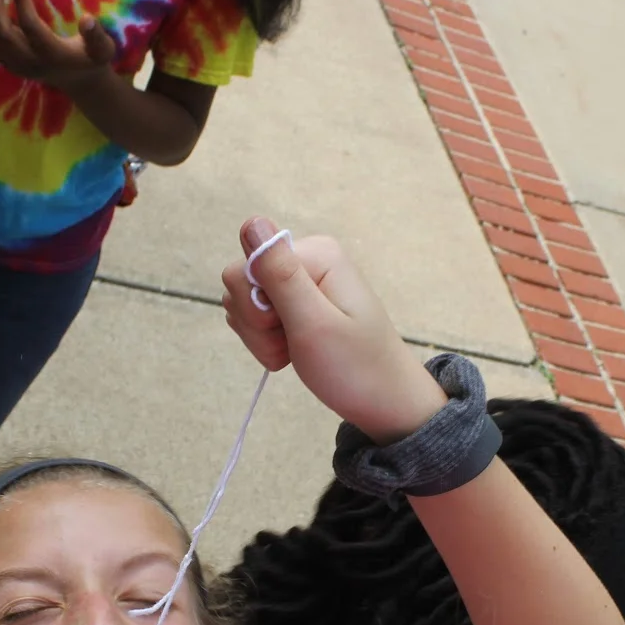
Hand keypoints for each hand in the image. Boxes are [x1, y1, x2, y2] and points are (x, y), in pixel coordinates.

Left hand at [0, 0, 116, 88]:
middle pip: (3, 34)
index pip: (31, 26)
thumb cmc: (92, 60)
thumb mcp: (103, 49)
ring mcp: (19, 66)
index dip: (22, 1)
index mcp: (53, 55)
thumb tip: (88, 18)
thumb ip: (97, 36)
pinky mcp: (12, 65)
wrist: (80, 82)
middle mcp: (31, 62)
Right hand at [222, 217, 446, 443]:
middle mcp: (307, 259)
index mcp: (315, 253)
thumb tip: (251, 221)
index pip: (243, 268)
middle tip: (293, 343)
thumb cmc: (356, 368)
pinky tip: (291, 353)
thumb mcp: (314, 323)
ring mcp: (300, 282)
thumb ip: (279, 274)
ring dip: (260, 337)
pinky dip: (266, 342)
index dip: (254, 307)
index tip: (287, 328)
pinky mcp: (294, 304)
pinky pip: (255, 317)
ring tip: (295, 351)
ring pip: (244, 303)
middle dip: (257, 324)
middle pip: (240, 283)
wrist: (383, 403)